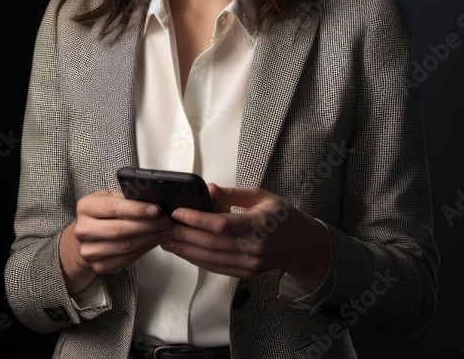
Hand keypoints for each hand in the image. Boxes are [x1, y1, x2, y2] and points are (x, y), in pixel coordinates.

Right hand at [59, 190, 171, 294]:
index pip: (113, 208)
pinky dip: (143, 250)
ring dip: (149, 239)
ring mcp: (89, 251)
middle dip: (148, 225)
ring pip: (125, 246)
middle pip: (120, 229)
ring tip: (164, 231)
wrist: (88, 235)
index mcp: (86, 207)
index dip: (137, 210)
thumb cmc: (103, 213)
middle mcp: (83, 230)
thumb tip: (153, 198)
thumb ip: (127, 197)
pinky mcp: (99, 266)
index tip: (156, 209)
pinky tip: (153, 242)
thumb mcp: (110, 197)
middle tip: (166, 221)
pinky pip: (126, 260)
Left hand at [160, 184, 330, 290]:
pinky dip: (196, 260)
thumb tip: (207, 189)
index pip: (222, 224)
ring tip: (166, 239)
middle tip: (162, 227)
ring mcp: (249, 264)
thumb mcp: (262, 196)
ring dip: (184, 250)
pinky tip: (183, 251)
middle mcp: (253, 247)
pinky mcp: (244, 273)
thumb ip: (232, 194)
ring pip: (210, 259)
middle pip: (211, 244)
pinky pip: (216, 268)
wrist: (301, 245)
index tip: (178, 212)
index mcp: (259, 224)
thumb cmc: (282, 216)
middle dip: (183, 235)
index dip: (197, 219)